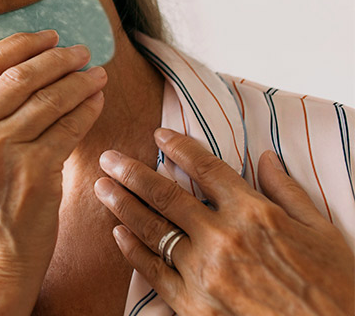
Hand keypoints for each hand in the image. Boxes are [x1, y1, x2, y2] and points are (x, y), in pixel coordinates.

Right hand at [0, 30, 107, 314]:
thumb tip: (17, 63)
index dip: (21, 43)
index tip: (47, 36)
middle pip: (19, 75)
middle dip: (56, 56)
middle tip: (80, 50)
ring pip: (48, 98)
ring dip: (79, 80)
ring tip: (96, 72)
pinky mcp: (33, 171)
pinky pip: (68, 127)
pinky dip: (87, 109)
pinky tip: (97, 100)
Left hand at [94, 128, 354, 315]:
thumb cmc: (334, 291)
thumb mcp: (323, 233)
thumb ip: (289, 192)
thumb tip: (266, 158)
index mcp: (255, 214)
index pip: (207, 169)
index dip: (179, 147)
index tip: (158, 134)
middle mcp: (223, 238)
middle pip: (166, 194)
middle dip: (132, 172)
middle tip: (108, 157)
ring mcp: (205, 273)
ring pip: (152, 229)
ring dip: (122, 204)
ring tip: (102, 187)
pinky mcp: (193, 306)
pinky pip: (153, 271)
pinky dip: (132, 250)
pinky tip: (118, 233)